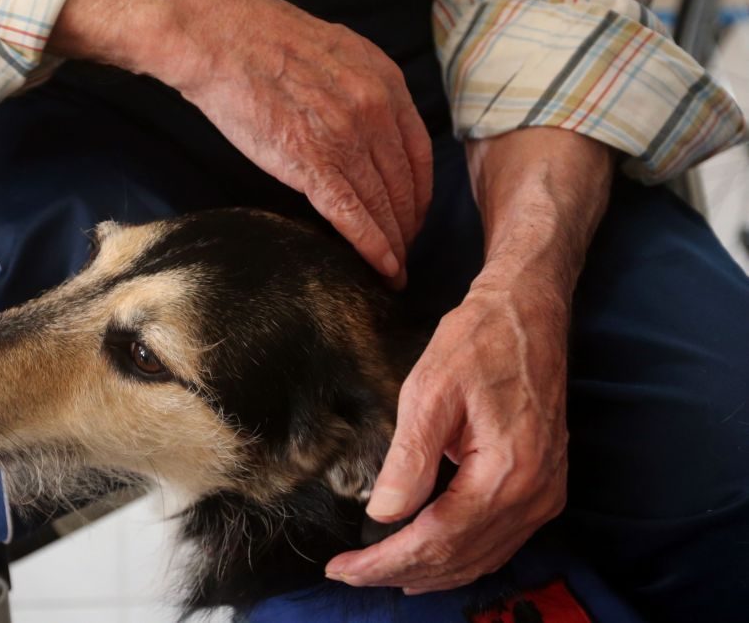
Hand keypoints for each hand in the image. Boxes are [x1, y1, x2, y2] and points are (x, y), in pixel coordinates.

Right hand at [48, 0, 432, 285]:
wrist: (222, 38)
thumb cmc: (266, 41)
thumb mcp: (338, 51)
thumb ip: (363, 86)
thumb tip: (370, 121)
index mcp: (386, 82)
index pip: (419, 153)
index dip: (421, 192)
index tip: (415, 214)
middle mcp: (376, 111)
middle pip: (406, 184)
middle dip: (408, 225)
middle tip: (405, 250)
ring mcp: (346, 139)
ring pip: (383, 205)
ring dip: (394, 244)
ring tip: (395, 271)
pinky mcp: (312, 163)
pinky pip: (353, 216)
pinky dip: (373, 248)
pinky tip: (383, 269)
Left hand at [325, 278, 569, 591]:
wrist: (528, 314)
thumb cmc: (478, 343)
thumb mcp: (429, 391)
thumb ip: (409, 458)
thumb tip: (383, 514)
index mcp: (506, 473)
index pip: (437, 541)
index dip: (385, 561)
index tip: (342, 568)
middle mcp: (534, 495)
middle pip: (459, 558)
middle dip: (399, 571)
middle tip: (350, 574)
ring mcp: (545, 494)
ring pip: (482, 558)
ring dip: (430, 571)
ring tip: (380, 572)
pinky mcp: (544, 486)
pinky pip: (499, 541)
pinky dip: (461, 556)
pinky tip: (430, 557)